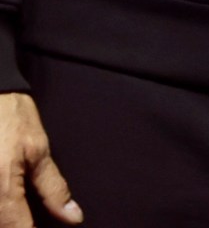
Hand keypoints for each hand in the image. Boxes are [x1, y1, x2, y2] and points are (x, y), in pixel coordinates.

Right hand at [0, 93, 78, 227]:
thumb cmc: (11, 118)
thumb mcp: (38, 151)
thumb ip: (54, 189)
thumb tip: (73, 217)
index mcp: (2, 189)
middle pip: (3, 224)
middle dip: (18, 224)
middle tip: (32, 220)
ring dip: (8, 218)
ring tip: (22, 213)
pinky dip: (0, 209)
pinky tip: (8, 206)